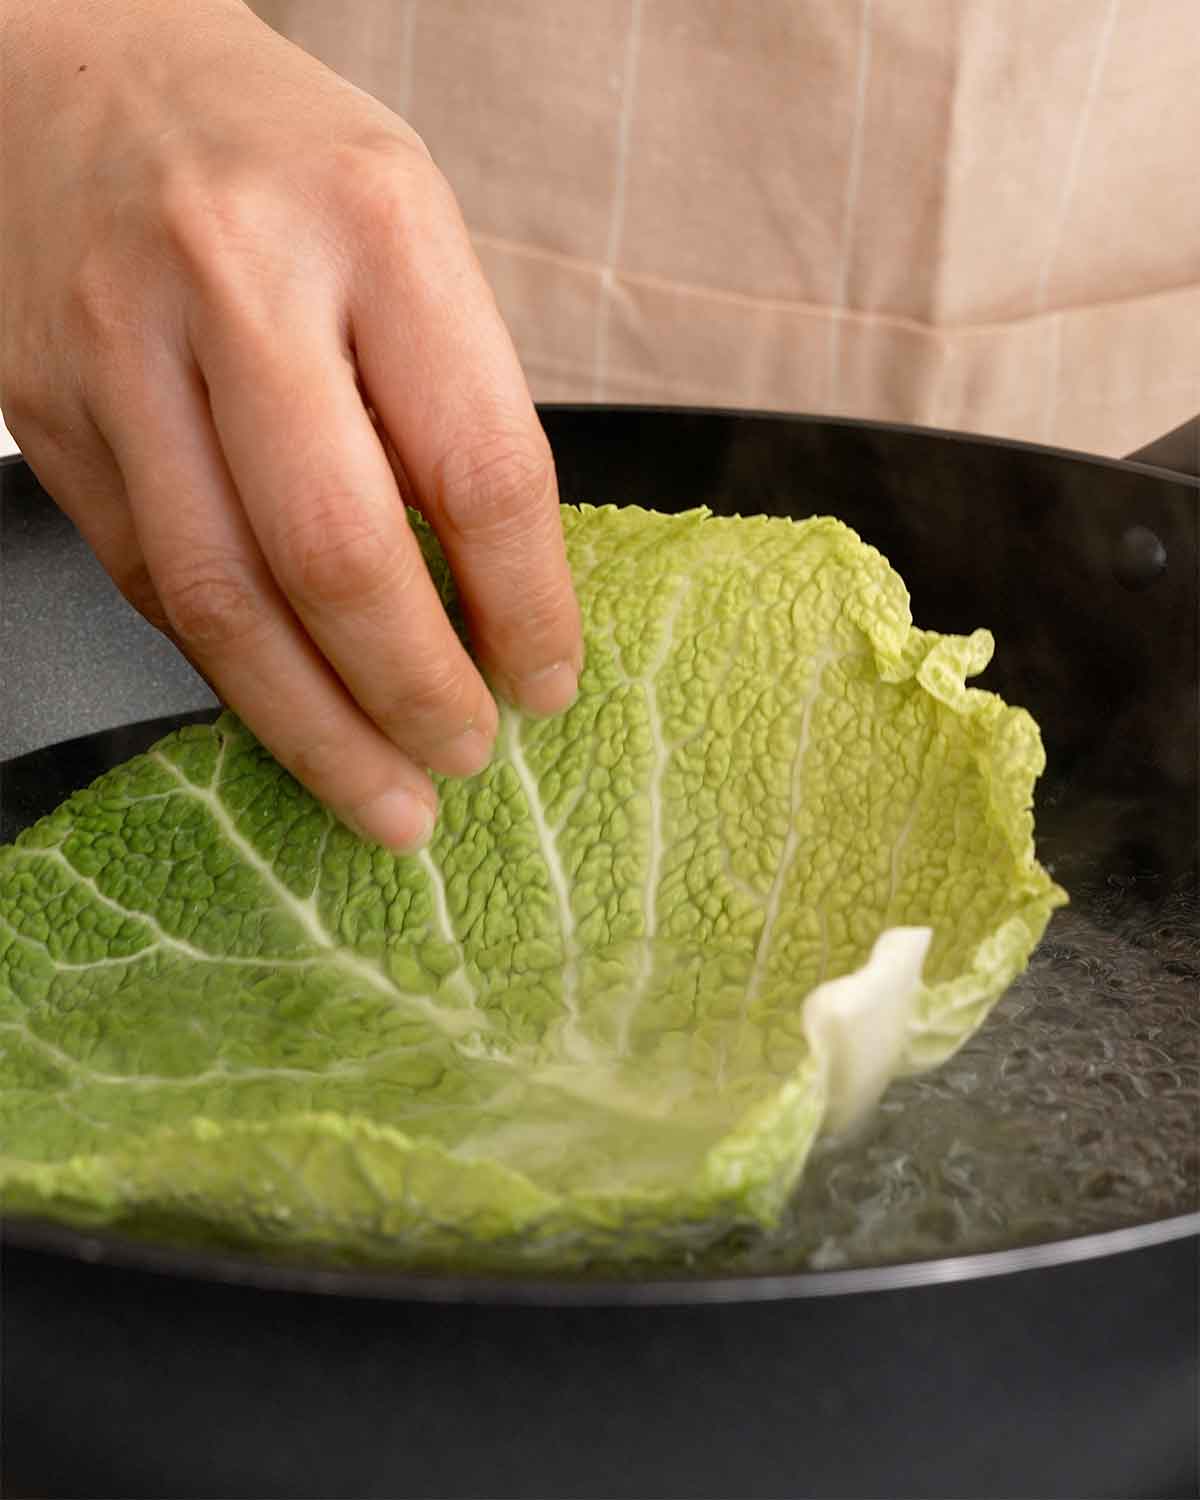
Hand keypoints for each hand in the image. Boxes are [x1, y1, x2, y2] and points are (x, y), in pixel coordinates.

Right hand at [0, 0, 580, 848]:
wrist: (82, 71)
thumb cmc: (286, 166)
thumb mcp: (411, 231)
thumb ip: (453, 403)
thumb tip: (495, 605)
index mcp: (375, 221)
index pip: (478, 465)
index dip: (526, 606)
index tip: (547, 682)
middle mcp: (236, 277)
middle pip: (337, 554)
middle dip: (414, 692)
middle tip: (464, 759)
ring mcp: (120, 348)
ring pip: (224, 599)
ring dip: (315, 729)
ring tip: (383, 796)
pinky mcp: (47, 410)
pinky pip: (153, 582)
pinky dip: (234, 669)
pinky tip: (290, 709)